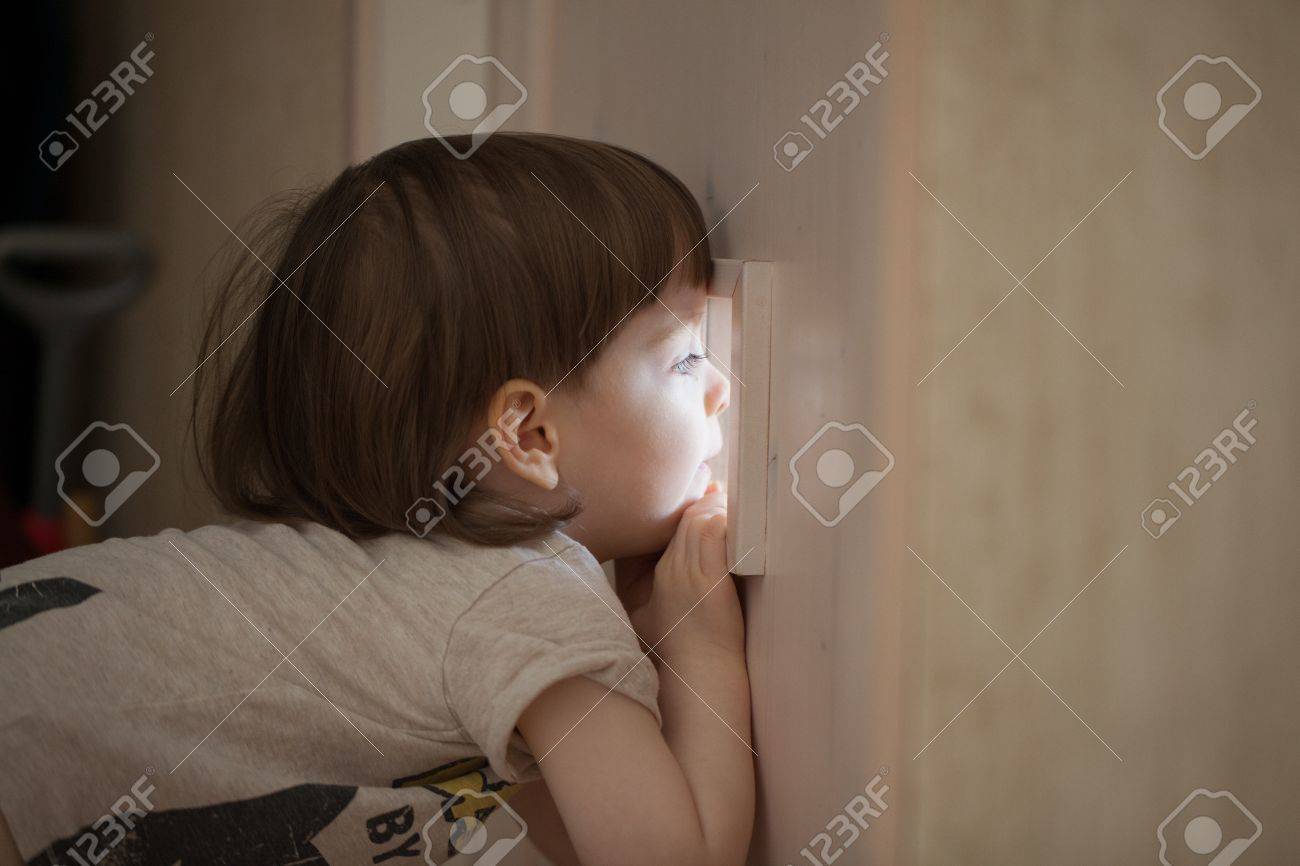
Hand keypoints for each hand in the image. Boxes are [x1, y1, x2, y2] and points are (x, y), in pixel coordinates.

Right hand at [628, 482, 743, 662]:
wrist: (698, 678)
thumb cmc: (685, 653)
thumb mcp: (657, 618)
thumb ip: (664, 586)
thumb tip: (685, 555)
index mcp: (655, 577)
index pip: (668, 525)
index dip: (689, 506)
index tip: (708, 493)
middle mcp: (669, 571)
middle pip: (683, 518)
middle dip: (705, 501)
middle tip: (725, 492)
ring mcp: (686, 575)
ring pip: (697, 519)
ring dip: (718, 507)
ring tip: (735, 503)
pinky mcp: (708, 581)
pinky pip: (713, 531)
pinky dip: (724, 518)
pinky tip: (736, 516)